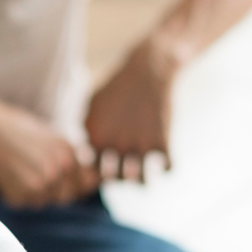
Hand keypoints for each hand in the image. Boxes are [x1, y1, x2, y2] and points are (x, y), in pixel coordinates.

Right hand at [0, 97, 97, 207]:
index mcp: (68, 152)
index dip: (75, 185)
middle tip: (32, 174)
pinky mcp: (22, 195)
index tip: (63, 181)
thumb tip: (92, 180)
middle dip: (54, 192)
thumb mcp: (49, 136)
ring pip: (44, 202)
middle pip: (67, 197)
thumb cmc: (14, 130)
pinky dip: (16, 195)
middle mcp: (59, 169)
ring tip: (17, 170)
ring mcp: (41, 184)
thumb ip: (69, 157)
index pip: (87, 182)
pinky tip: (6, 175)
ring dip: (33, 193)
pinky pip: (25, 203)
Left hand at [84, 43, 175, 181]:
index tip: (107, 162)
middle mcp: (114, 145)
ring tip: (142, 172)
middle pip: (113, 179)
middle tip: (124, 169)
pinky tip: (164, 159)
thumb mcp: (92, 103)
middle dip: (118, 177)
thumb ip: (86, 128)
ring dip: (141, 179)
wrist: (147, 70)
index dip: (98, 170)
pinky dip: (167, 168)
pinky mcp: (162, 141)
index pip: (91, 170)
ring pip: (140, 182)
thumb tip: (83, 147)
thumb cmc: (117, 86)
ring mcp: (139, 145)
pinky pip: (168, 169)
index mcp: (95, 137)